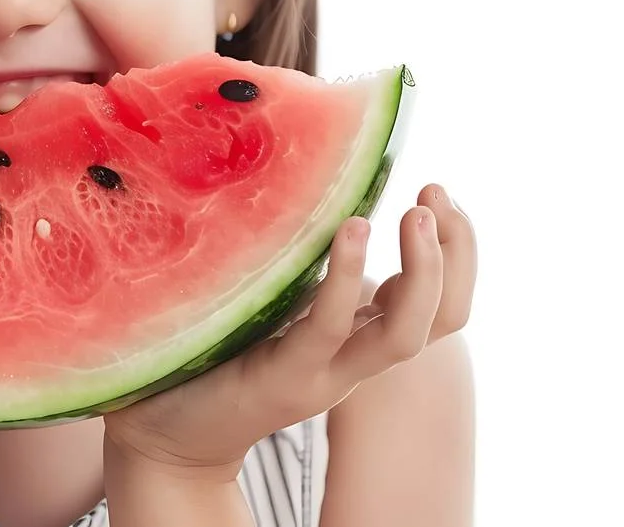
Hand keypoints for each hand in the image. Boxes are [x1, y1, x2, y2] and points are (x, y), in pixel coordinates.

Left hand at [103, 183, 475, 473]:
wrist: (165, 436)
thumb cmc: (211, 354)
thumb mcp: (269, 299)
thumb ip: (295, 263)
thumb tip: (307, 187)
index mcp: (356, 338)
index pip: (440, 306)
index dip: (458, 253)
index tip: (440, 197)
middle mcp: (353, 359)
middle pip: (444, 318)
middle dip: (456, 253)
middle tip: (436, 193)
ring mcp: (324, 373)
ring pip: (406, 333)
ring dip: (423, 270)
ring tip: (417, 213)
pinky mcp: (283, 376)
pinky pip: (328, 326)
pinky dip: (347, 279)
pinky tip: (353, 231)